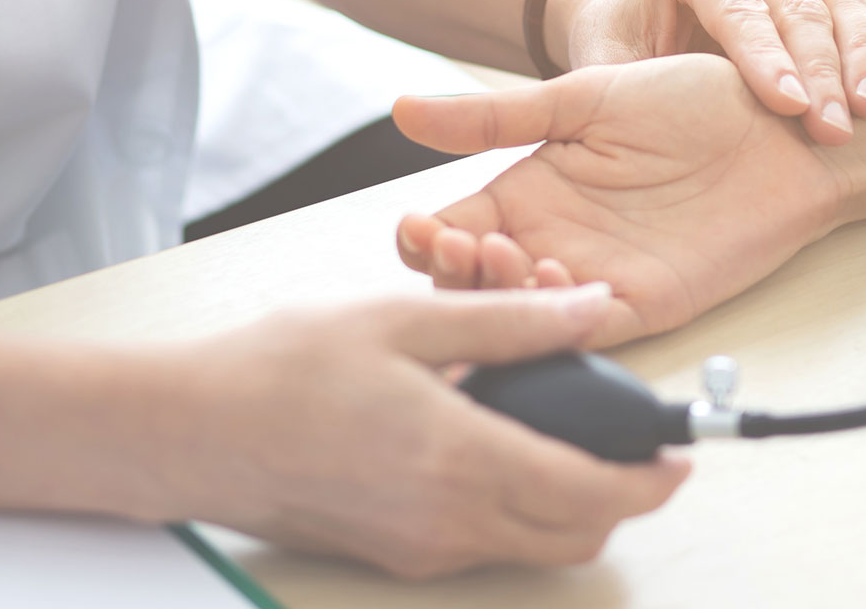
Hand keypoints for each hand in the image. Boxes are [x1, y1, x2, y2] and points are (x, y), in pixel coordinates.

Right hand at [153, 286, 689, 577]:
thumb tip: (591, 310)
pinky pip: (485, 542)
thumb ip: (511, 323)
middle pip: (576, 535)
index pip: (591, 493)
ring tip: (563, 430)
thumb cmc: (284, 366)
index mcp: (460, 458)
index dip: (649, 478)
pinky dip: (517, 508)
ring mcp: (420, 548)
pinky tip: (497, 446)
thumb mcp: (407, 321)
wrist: (188, 430)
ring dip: (570, 503)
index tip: (677, 452)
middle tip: (633, 444)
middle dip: (623, 497)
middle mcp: (448, 521)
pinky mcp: (395, 555)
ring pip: (533, 544)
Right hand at [392, 54, 852, 345]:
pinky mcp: (644, 303)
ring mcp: (596, 276)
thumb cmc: (695, 99)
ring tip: (503, 257)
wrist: (783, 121)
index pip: (453, 230)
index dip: (425, 239)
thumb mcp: (583, 96)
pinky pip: (584, 328)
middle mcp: (554, 239)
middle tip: (457, 249)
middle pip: (476, 285)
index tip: (418, 227)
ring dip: (499, 298)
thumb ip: (496, 116)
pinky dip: (558, 318)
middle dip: (453, 276)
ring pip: (522, 315)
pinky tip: (552, 281)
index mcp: (529, 190)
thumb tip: (403, 108)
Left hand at [561, 0, 865, 144]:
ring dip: (863, 52)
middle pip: (794, 2)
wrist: (641, 19)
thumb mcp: (603, 70)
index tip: (785, 106)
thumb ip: (605, 93)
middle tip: (834, 126)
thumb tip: (594, 124)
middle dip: (818, 66)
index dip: (762, 56)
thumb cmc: (623, 53)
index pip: (735, 5)